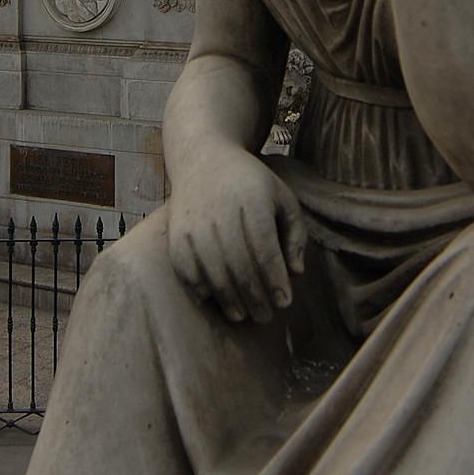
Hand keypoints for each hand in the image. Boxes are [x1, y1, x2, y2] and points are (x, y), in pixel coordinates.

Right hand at [167, 150, 305, 323]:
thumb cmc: (251, 183)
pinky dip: (201, 290)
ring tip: (243, 316)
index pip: (265, 250)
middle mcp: (221, 213)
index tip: (284, 302)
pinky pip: (187, 271)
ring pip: (213, 273)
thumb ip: (295, 234)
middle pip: (240, 267)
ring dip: (229, 300)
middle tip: (266, 317)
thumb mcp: (282, 198)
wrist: (203, 158)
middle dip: (255, 298)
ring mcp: (195, 225)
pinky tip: (215, 300)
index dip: (275, 281)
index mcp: (253, 202)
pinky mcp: (176, 235)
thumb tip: (297, 273)